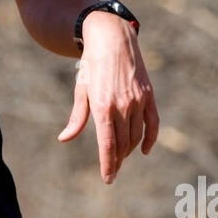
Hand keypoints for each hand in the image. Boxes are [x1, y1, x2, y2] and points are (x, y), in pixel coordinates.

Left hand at [56, 14, 158, 182]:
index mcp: (102, 106)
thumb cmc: (92, 64)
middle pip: (122, 144)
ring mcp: (138, 101)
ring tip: (121, 156)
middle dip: (117, 159)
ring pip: (137, 136)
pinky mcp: (149, 95)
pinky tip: (144, 150)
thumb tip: (64, 138)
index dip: (108, 165)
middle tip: (112, 168)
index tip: (108, 179)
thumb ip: (77, 117)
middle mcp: (122, 106)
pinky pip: (153, 124)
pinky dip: (150, 139)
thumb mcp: (81, 89)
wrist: (113, 37)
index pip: (108, 145)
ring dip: (129, 150)